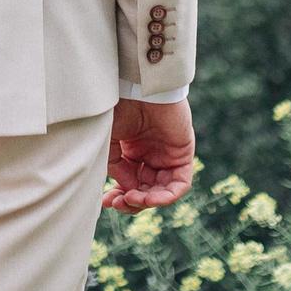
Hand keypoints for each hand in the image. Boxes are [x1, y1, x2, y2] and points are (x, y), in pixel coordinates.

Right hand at [102, 97, 195, 212]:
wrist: (137, 87)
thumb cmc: (119, 107)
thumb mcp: (109, 140)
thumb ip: (116, 167)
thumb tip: (127, 190)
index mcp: (132, 152)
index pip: (130, 184)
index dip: (120, 197)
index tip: (107, 203)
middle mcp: (150, 156)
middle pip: (146, 191)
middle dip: (133, 202)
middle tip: (119, 203)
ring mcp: (167, 156)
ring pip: (162, 191)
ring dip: (148, 201)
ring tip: (135, 199)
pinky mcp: (183, 154)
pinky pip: (180, 183)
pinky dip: (168, 195)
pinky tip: (152, 198)